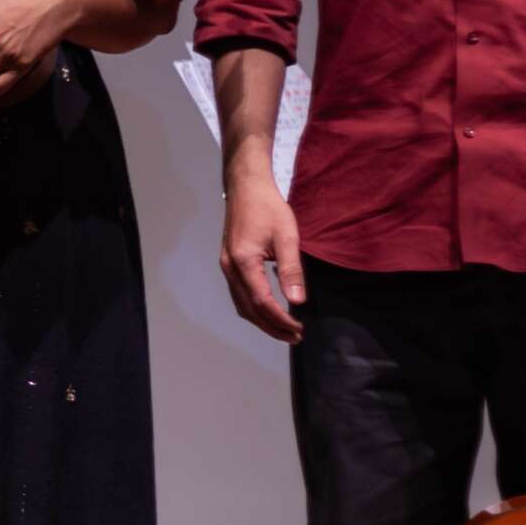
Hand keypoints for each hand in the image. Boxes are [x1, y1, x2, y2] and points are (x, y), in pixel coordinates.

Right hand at [219, 167, 305, 342]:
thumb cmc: (268, 207)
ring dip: (262, 320)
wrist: (246, 187)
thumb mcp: (287, 236)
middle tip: (295, 337)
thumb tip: (298, 300)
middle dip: (272, 327)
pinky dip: (254, 308)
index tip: (299, 328)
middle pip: (248, 309)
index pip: (262, 301)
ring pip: (242, 305)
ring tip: (285, 329)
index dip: (280, 319)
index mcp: (243, 262)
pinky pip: (239, 294)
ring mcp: (227, 266)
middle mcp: (230, 268)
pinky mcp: (229, 263)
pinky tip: (270, 309)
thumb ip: (291, 269)